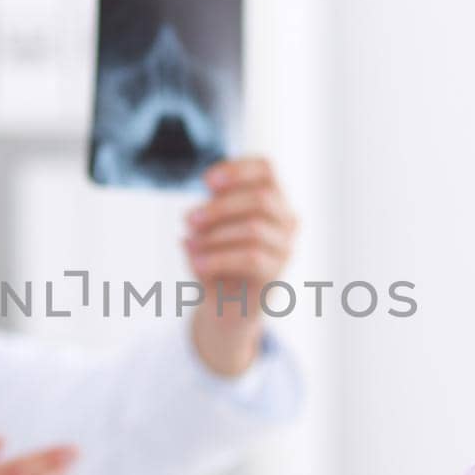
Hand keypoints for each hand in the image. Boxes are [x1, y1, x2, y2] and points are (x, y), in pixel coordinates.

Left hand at [184, 156, 297, 375]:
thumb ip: (205, 216)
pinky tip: (197, 262)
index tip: (206, 181)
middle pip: (261, 198)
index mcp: (272, 199)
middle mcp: (286, 220)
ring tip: (189, 243)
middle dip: (220, 207)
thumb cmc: (217, 258)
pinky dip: (218, 258)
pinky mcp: (276, 274)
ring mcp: (285, 248)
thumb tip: (193, 219)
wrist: (226, 305)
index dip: (238, 169)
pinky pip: (250, 258)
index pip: (266, 169)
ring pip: (254, 228)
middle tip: (188, 219)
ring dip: (215, 234)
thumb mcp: (207, 229)